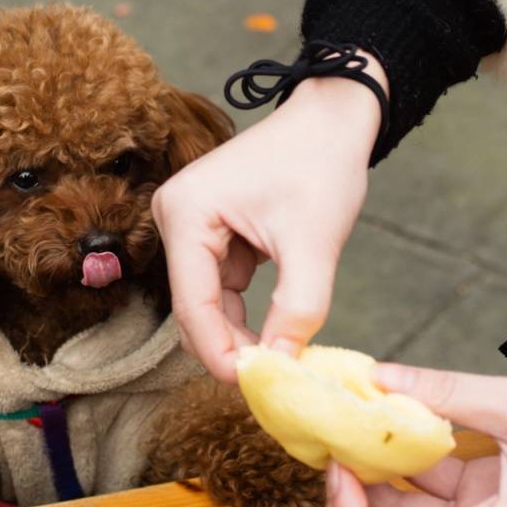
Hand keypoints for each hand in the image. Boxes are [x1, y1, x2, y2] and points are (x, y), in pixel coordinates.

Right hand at [152, 53, 386, 383]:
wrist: (333, 118)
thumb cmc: (321, 164)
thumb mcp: (314, 244)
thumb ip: (298, 310)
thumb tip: (281, 367)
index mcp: (185, 213)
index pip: (192, 303)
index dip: (218, 352)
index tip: (253, 388)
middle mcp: (174, 217)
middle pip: (193, 306)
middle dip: (228, 345)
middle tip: (270, 381)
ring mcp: (188, 225)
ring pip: (206, 302)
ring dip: (239, 331)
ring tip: (278, 357)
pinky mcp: (207, 231)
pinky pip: (220, 286)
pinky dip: (245, 310)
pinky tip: (273, 328)